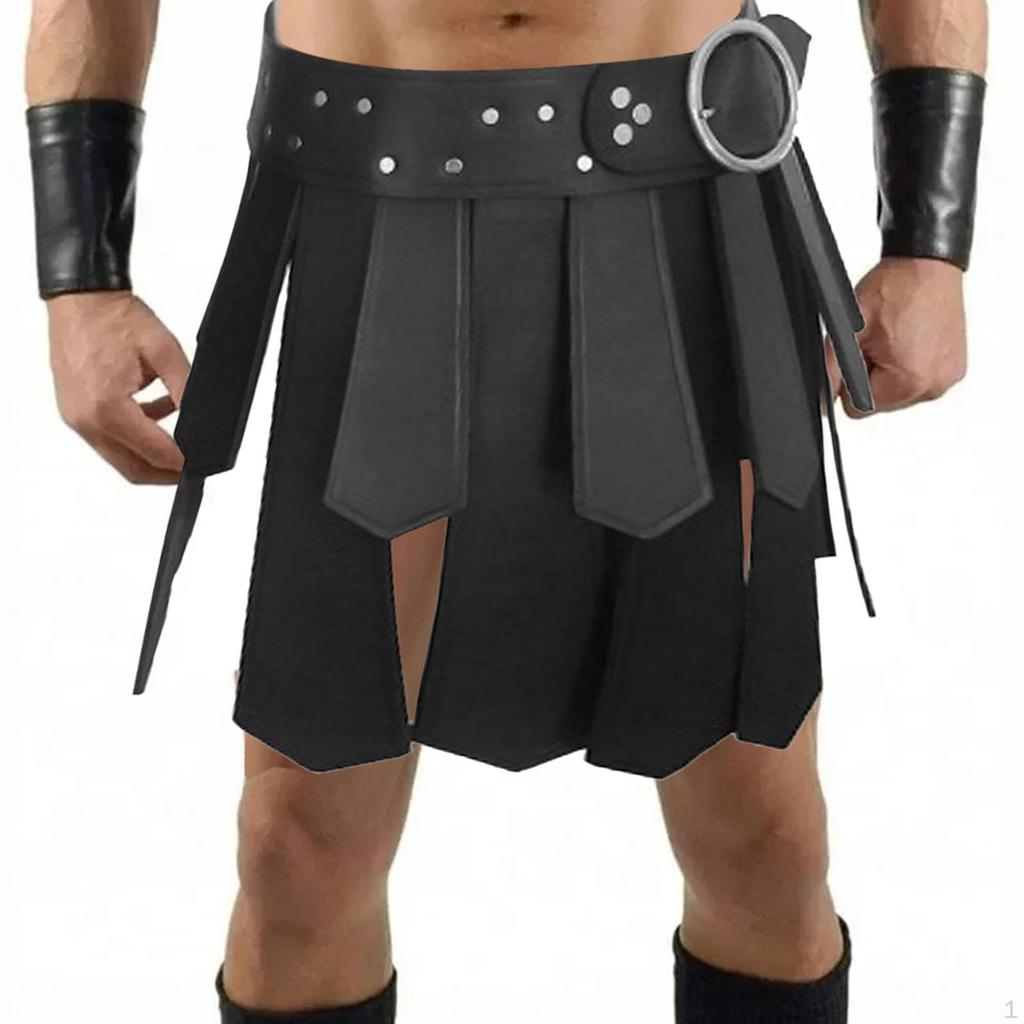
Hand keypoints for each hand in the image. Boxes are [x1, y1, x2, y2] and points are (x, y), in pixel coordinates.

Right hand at [47, 290, 190, 483]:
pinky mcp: (74, 411)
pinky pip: (107, 438)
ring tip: (179, 446)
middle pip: (132, 469)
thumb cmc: (113, 317)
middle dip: (166, 473)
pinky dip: (133, 436)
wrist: (82, 296)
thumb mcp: (166, 354)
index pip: (154, 453)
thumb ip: (186, 391)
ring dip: (149, 454)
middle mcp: (85, 419)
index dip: (183, 464)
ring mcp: (75, 417)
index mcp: (106, 408)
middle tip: (192, 469)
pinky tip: (157, 418)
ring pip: (118, 457)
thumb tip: (200, 421)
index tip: (200, 466)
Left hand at [826, 257, 966, 416]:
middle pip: (881, 402)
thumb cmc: (894, 289)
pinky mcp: (955, 368)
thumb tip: (824, 401)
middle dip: (871, 376)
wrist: (926, 264)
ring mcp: (948, 378)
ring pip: (899, 393)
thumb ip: (832, 370)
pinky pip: (920, 380)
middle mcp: (934, 385)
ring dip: (891, 371)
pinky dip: (910, 365)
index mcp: (909, 382)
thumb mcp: (849, 332)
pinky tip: (910, 339)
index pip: (859, 408)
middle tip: (879, 341)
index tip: (861, 353)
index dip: (851, 380)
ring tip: (896, 337)